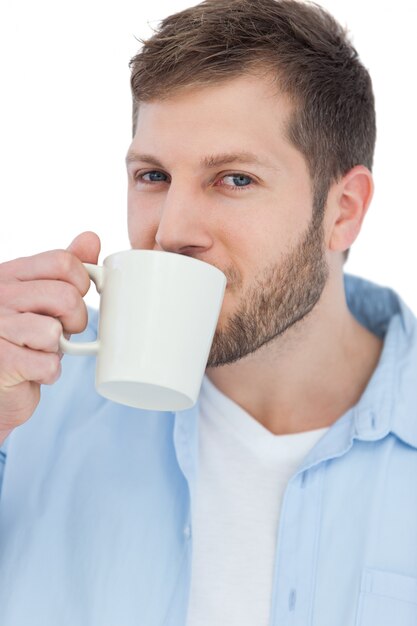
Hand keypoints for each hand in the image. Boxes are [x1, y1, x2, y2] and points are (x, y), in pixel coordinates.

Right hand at [0, 231, 99, 443]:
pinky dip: (49, 372)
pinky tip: (35, 370)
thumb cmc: (26, 338)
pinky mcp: (1, 361)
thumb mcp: (45, 299)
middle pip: (65, 297)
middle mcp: (0, 295)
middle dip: (76, 319)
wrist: (0, 384)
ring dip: (58, 348)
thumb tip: (91, 237)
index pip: (63, 261)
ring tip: (44, 350)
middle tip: (64, 330)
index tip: (76, 298)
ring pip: (54, 332)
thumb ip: (65, 270)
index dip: (81, 283)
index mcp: (11, 274)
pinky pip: (47, 365)